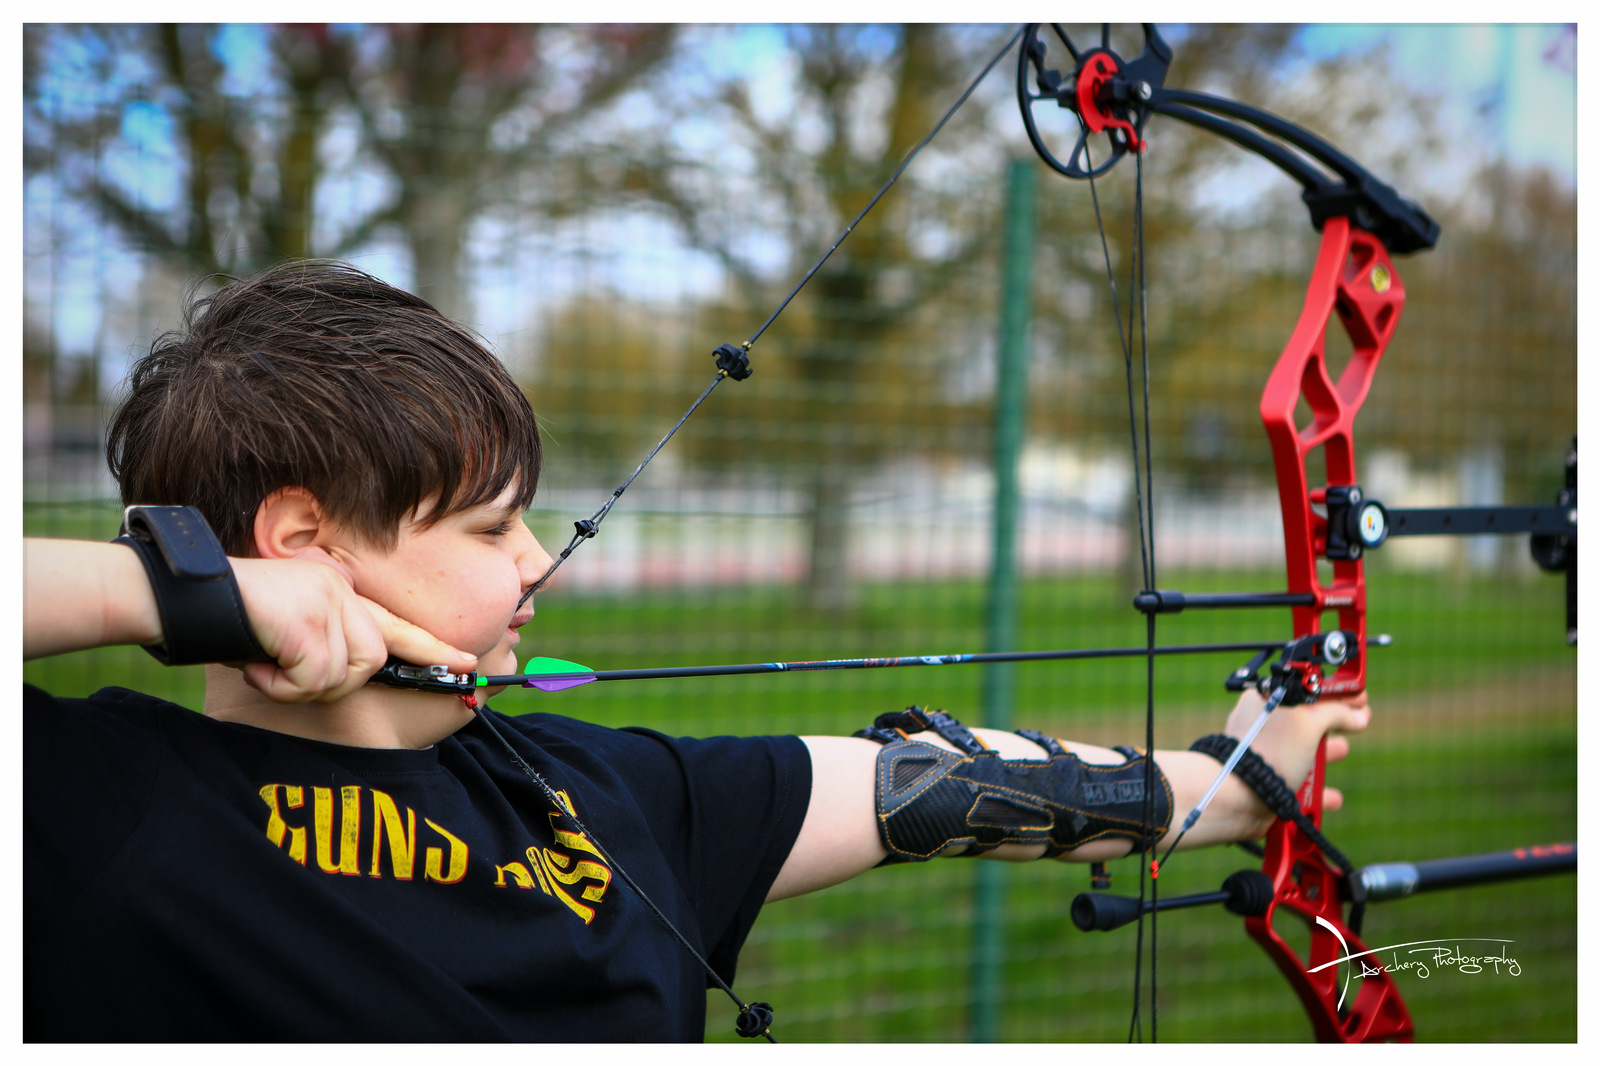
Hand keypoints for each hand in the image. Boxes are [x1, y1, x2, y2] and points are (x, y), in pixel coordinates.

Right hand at [230, 551, 476, 703]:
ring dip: (301, 685)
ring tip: (267, 663)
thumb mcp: (286, 631)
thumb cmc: (227, 620)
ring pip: (343, 674)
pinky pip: (313, 678)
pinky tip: (257, 664)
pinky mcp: (308, 618)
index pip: (395, 624)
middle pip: (370, 661)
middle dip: (329, 682)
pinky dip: (281, 686)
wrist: (184, 595)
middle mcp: (339, 590)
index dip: (432, 649)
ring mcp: (326, 601)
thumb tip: (340, 677)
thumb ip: (322, 644)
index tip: (468, 663)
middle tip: (283, 673)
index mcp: (338, 591)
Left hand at [1227, 687, 1370, 834]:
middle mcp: (1262, 726)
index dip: (1335, 692)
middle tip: (1359, 721)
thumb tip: (1358, 714)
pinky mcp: (1266, 782)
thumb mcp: (1308, 722)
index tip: (1358, 696)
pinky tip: (1333, 797)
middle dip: (1333, 722)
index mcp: (1266, 701)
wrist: (1238, 795)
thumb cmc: (1269, 750)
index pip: (1307, 690)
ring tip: (1343, 750)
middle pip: (1306, 721)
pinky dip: (1317, 790)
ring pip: (1302, 753)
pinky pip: (1298, 784)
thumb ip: (1336, 713)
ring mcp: (1264, 755)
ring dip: (1326, 754)